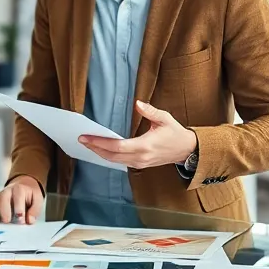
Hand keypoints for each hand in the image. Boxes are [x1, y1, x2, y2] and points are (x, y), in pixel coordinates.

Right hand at [0, 175, 42, 223]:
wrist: (23, 187)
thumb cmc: (30, 195)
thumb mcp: (37, 200)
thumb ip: (35, 210)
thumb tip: (29, 220)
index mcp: (20, 189)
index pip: (18, 196)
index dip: (18, 206)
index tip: (20, 217)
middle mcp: (8, 191)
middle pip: (3, 197)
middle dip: (4, 210)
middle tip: (6, 221)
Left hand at [80, 100, 197, 169]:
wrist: (186, 150)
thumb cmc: (176, 133)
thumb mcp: (165, 119)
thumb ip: (150, 111)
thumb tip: (138, 103)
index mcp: (144, 145)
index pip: (116, 146)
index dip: (99, 142)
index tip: (86, 137)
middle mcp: (140, 157)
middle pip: (111, 156)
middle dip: (94, 148)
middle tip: (81, 139)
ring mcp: (139, 163)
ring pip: (114, 161)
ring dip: (99, 153)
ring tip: (87, 144)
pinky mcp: (140, 165)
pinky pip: (120, 162)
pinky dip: (108, 156)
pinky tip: (100, 150)